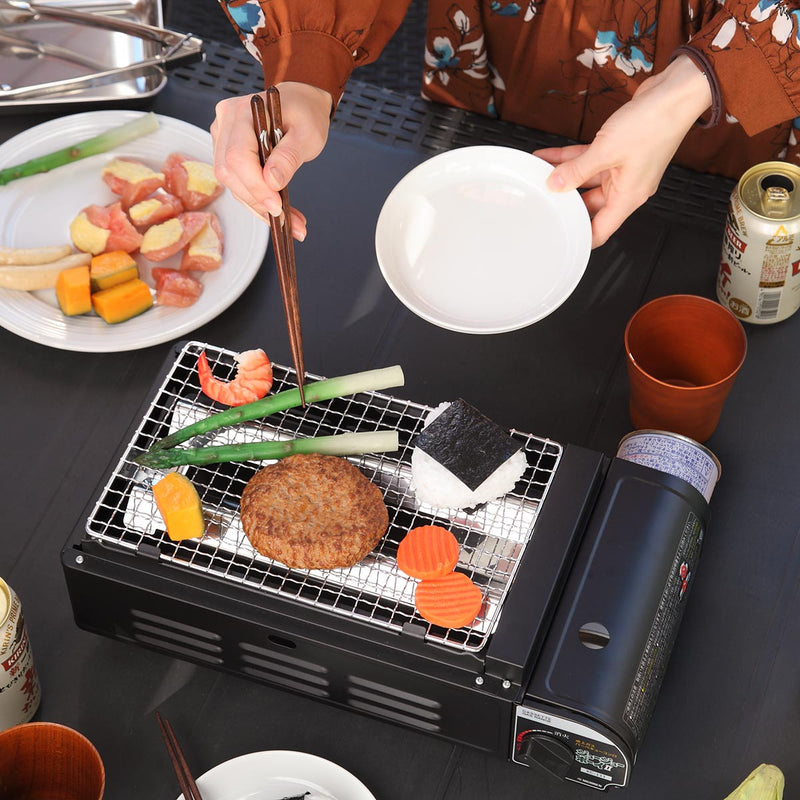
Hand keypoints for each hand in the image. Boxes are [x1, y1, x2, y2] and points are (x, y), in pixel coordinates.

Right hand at [210, 82, 332, 240]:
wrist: (299, 104)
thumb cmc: (304, 113)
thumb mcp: (307, 134)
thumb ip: (289, 156)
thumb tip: (272, 182)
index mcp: (242, 112)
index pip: (237, 156)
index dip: (255, 186)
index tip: (277, 206)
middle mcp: (225, 124)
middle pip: (229, 173)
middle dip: (257, 201)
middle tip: (285, 220)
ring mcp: (222, 139)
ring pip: (232, 183)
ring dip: (259, 207)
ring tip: (289, 222)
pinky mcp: (227, 154)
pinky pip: (238, 183)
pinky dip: (258, 202)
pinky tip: (279, 213)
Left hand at [534, 55, 711, 247]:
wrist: (675, 93)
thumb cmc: (653, 125)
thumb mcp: (606, 152)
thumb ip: (577, 171)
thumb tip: (556, 184)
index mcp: (628, 198)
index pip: (601, 231)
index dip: (581, 239)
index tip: (560, 239)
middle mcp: (627, 187)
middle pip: (589, 205)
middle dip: (565, 201)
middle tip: (541, 200)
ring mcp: (623, 169)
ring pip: (587, 179)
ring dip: (563, 175)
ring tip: (538, 174)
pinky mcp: (620, 151)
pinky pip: (590, 160)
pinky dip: (571, 158)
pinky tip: (549, 156)